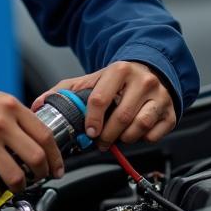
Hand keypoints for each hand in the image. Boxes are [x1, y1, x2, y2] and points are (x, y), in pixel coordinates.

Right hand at [0, 74, 64, 197]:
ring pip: (15, 176)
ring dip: (20, 186)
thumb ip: (11, 113)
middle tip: (40, 178)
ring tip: (17, 186)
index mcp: (10, 107)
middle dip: (43, 173)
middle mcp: (0, 124)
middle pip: (35, 157)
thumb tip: (28, 131)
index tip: (56, 166)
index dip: (55, 156)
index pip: (44, 135)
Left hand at [31, 61, 176, 150]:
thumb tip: (40, 104)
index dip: (92, 121)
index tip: (89, 131)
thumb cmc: (120, 80)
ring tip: (118, 136)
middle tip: (101, 140)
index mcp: (120, 70)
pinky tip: (135, 133)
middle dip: (107, 135)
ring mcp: (160, 96)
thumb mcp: (94, 80)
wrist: (151, 71)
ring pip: (139, 127)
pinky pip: (155, 134)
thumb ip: (66, 91)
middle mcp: (143, 81)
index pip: (100, 99)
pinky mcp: (171, 111)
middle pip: (121, 117)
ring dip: (125, 138)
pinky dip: (143, 139)